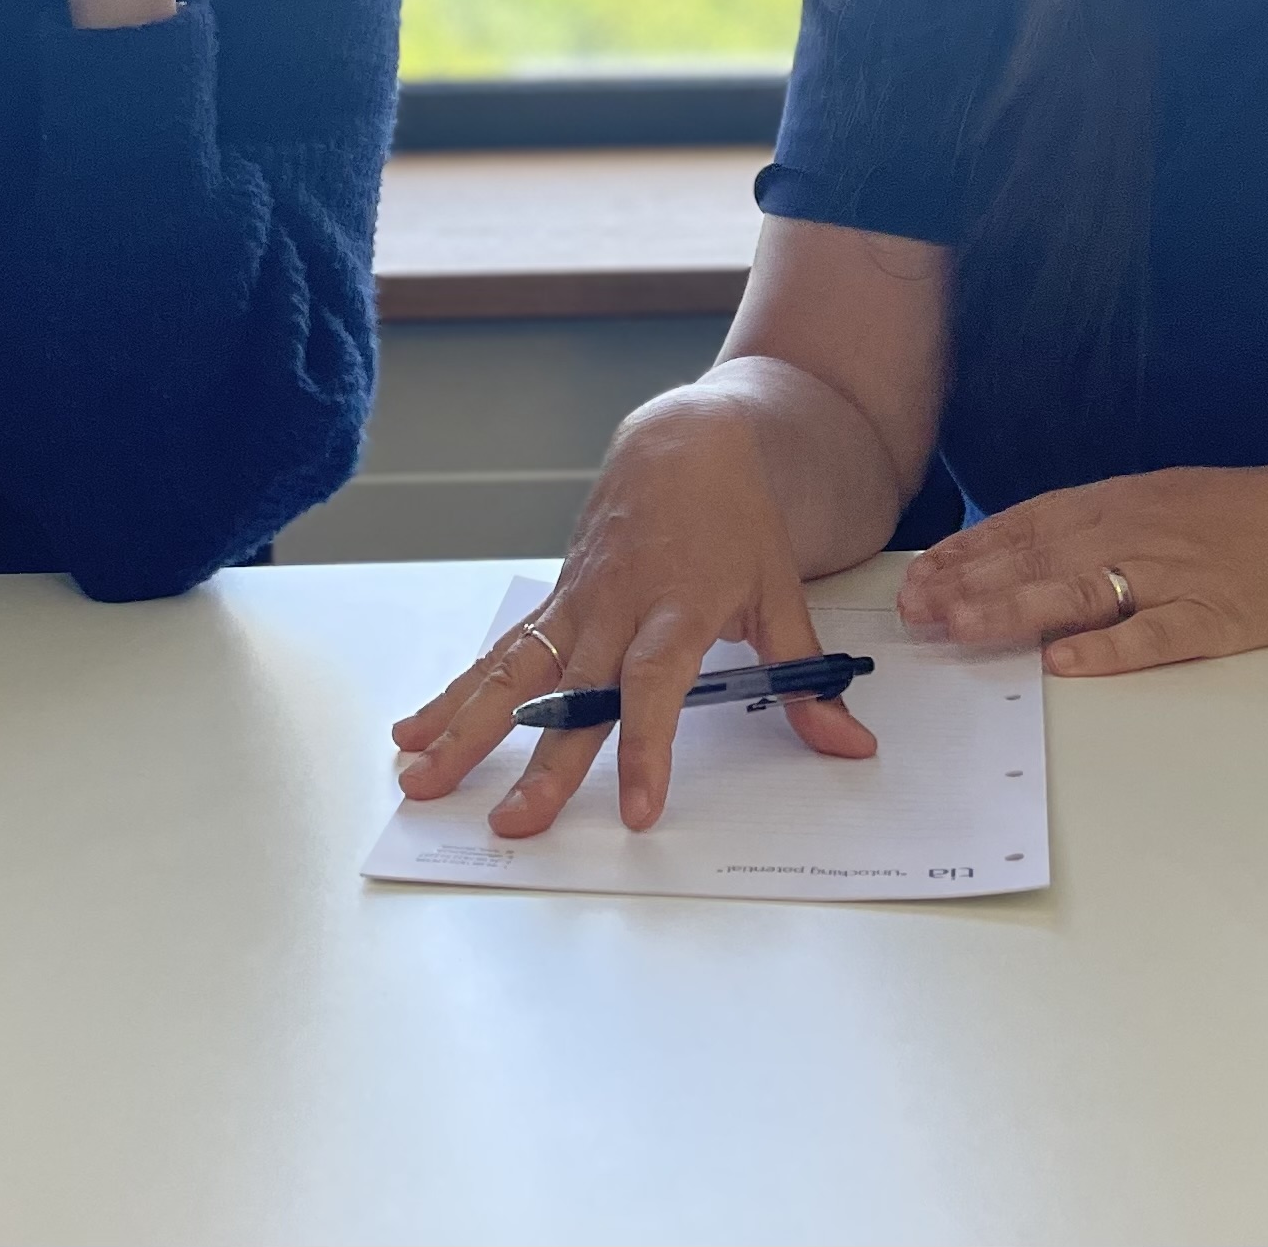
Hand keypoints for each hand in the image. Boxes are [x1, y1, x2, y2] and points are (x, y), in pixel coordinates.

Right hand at [388, 392, 876, 835]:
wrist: (685, 444)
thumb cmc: (736, 521)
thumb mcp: (783, 595)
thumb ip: (809, 679)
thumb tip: (852, 742)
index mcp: (679, 605)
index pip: (656, 684)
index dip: (647, 747)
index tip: (638, 809)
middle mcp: (617, 607)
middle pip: (571, 692)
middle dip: (540, 762)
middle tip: (514, 823)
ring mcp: (576, 603)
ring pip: (514, 671)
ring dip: (466, 728)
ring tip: (423, 779)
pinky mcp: (553, 602)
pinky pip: (498, 653)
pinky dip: (452, 692)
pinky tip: (414, 732)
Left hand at [894, 457, 1267, 675]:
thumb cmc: (1245, 514)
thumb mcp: (1161, 501)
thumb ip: (1097, 526)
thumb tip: (1025, 552)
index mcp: (1121, 502)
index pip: (1027, 524)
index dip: (969, 550)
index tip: (920, 575)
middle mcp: (1137, 532)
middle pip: (1039, 558)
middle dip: (970, 583)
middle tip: (914, 610)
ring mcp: (1175, 576)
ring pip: (1081, 592)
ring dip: (1014, 610)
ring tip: (960, 628)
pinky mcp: (1216, 619)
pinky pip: (1154, 635)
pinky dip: (1109, 649)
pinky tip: (1064, 662)